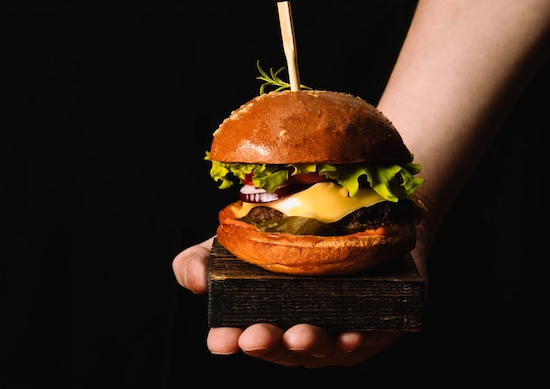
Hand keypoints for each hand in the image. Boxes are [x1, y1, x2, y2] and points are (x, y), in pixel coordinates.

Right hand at [172, 236, 425, 367]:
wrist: (335, 216)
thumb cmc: (276, 240)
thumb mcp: (231, 245)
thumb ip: (199, 261)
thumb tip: (195, 281)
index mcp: (258, 318)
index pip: (238, 336)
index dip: (228, 340)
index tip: (221, 340)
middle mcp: (293, 329)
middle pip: (280, 348)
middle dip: (268, 345)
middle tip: (256, 336)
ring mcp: (331, 331)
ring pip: (322, 347)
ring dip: (309, 344)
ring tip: (299, 334)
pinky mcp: (369, 324)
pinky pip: (367, 336)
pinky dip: (358, 338)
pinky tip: (352, 333)